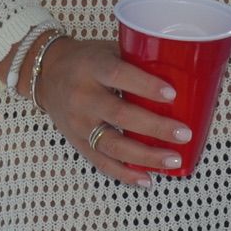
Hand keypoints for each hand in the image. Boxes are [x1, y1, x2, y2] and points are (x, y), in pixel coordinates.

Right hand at [32, 37, 187, 185]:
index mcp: (93, 68)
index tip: (172, 95)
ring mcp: (78, 123)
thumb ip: (136, 61)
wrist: (46, 74)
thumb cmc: (88, 60)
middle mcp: (83, 97)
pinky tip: (147, 179)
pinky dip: (124, 174)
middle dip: (155, 127)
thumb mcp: (108, 50)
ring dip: (145, 156)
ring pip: (112, 145)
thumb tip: (182, 72)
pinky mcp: (76, 142)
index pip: (119, 76)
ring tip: (173, 160)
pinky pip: (101, 162)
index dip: (145, 86)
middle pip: (120, 115)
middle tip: (184, 134)